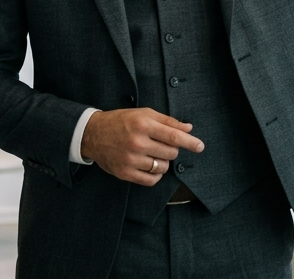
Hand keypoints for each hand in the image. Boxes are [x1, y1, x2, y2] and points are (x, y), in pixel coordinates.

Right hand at [80, 108, 203, 185]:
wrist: (93, 134)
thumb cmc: (122, 121)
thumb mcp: (144, 113)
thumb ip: (168, 121)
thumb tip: (188, 129)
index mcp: (143, 125)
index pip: (174, 136)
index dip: (190, 142)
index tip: (200, 146)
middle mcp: (137, 143)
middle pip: (170, 153)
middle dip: (172, 149)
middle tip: (162, 144)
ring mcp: (130, 160)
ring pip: (162, 167)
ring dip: (164, 162)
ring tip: (154, 153)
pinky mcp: (124, 173)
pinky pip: (151, 180)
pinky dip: (156, 174)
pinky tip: (151, 165)